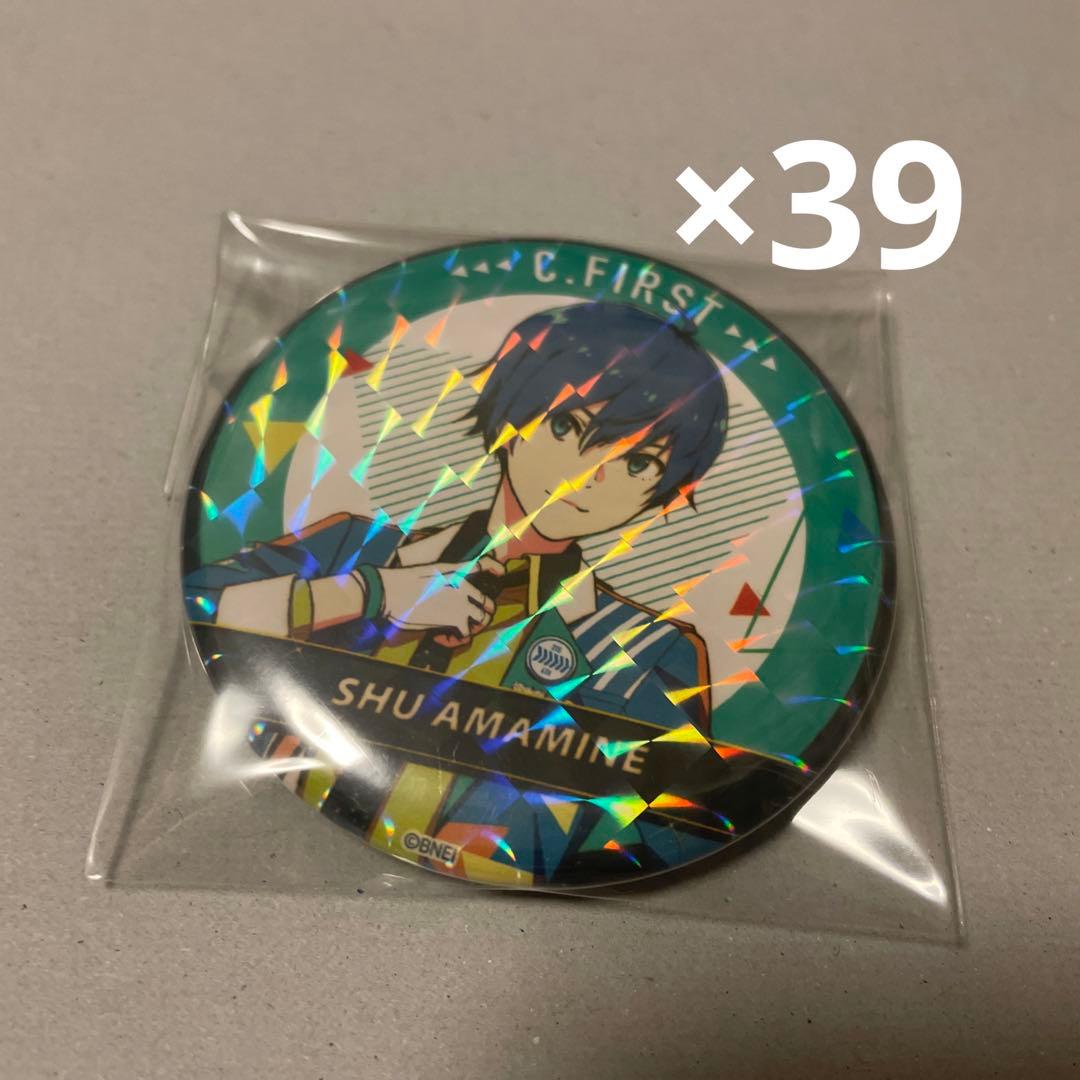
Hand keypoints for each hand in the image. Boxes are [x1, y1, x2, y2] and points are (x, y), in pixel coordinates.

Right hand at [378, 557, 504, 638]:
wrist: (389, 591)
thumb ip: (443, 578)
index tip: (501, 573)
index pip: (485, 565)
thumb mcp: (427, 571)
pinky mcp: (455, 620)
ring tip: (460, 631)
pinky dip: (458, 638)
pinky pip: (467, 633)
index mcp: (457, 571)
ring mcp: (462, 603)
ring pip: (483, 618)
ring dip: (474, 626)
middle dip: (483, 612)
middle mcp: (464, 586)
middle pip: (487, 602)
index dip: (496, 569)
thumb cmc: (401, 581)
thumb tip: (446, 591)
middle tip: (473, 619)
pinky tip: (446, 637)